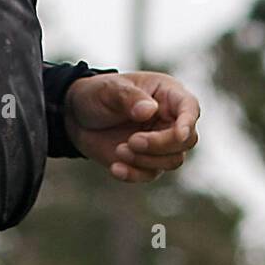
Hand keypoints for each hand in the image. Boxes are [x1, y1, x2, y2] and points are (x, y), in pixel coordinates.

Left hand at [64, 71, 199, 182]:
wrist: (75, 116)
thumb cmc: (96, 94)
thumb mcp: (108, 90)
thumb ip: (128, 98)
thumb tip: (150, 110)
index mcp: (166, 94)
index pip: (189, 107)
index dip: (188, 122)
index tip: (179, 134)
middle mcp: (169, 119)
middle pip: (186, 140)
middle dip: (161, 145)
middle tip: (132, 142)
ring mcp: (160, 142)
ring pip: (173, 160)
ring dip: (146, 160)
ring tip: (119, 150)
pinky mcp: (147, 161)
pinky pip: (151, 174)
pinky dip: (134, 174)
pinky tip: (115, 168)